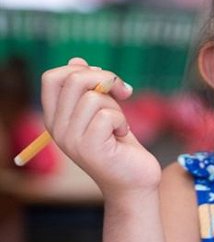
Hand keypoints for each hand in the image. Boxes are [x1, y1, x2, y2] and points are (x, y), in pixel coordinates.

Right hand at [41, 58, 160, 196]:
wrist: (133, 181)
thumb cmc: (119, 145)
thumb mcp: (102, 110)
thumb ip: (88, 89)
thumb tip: (76, 61)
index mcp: (56, 117)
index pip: (52, 77)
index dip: (80, 70)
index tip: (104, 80)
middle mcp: (57, 129)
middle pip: (73, 80)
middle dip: (105, 78)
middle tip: (122, 92)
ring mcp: (70, 140)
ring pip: (93, 97)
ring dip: (116, 106)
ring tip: (119, 125)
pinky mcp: (88, 148)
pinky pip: (107, 115)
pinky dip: (122, 122)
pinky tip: (121, 137)